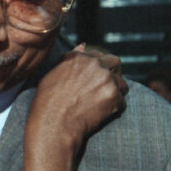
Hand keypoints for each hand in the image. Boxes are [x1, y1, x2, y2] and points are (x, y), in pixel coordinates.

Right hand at [19, 45, 126, 170]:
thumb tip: (84, 45)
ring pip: (122, 83)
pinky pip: (122, 101)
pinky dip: (115, 109)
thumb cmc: (47, 103)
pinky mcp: (114, 96)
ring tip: (101, 105)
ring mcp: (106, 80)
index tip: (93, 80)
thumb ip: (70, 58)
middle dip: (113, 74)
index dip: (98, 68)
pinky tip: (100, 115)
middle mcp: (94, 64)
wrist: (54, 126)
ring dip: (115, 92)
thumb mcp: (52, 75)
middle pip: (115, 63)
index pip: (98, 55)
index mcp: (78, 57)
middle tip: (104, 89)